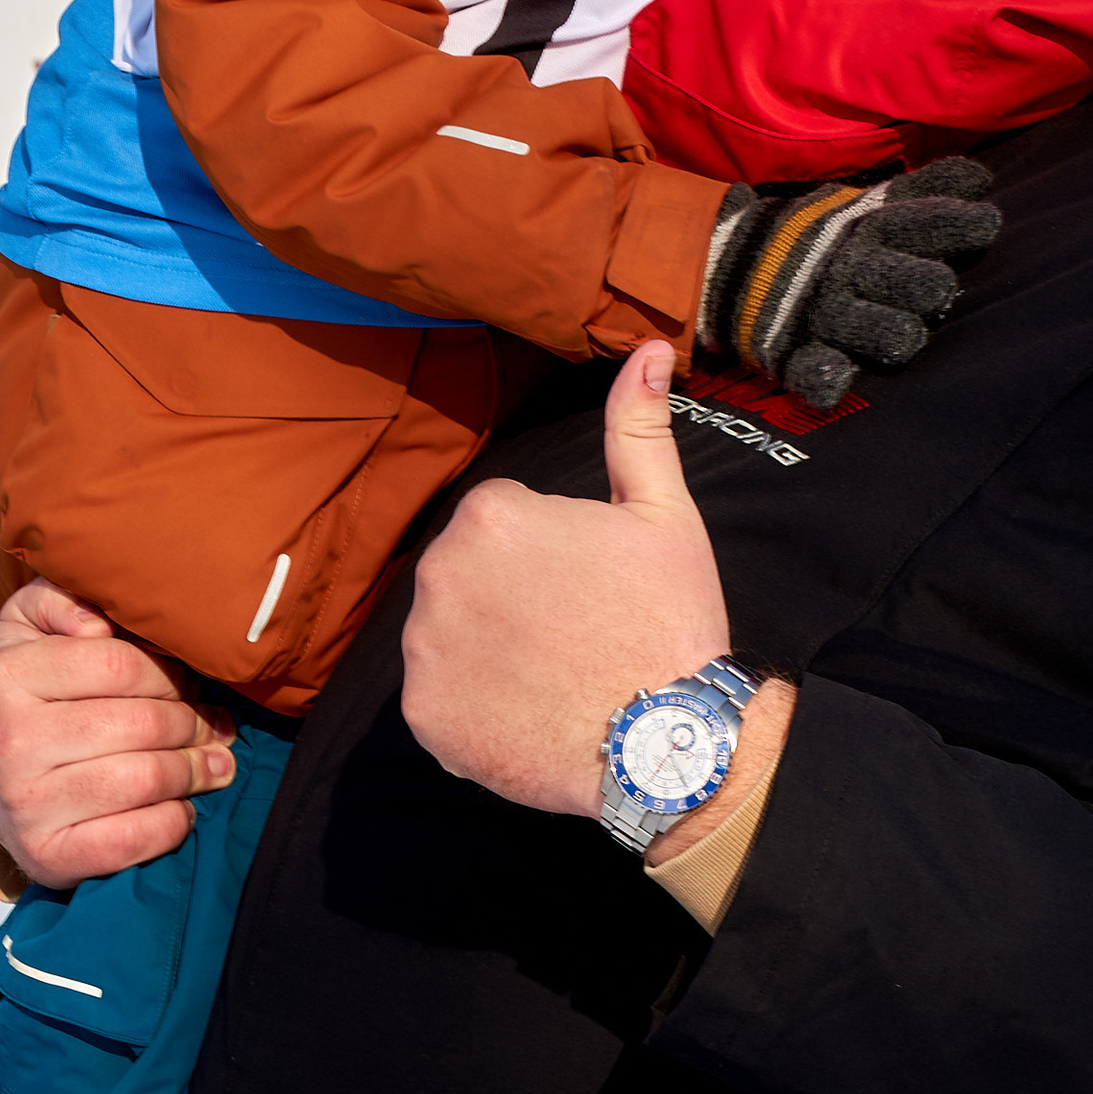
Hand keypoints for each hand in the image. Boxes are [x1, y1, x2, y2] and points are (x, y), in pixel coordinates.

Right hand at [0, 578, 235, 887]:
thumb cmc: (30, 694)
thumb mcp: (29, 626)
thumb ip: (62, 598)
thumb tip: (99, 624)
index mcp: (4, 675)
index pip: (122, 665)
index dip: (172, 673)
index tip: (192, 680)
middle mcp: (8, 741)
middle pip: (144, 725)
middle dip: (194, 723)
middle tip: (214, 724)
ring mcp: (25, 806)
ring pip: (147, 780)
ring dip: (196, 771)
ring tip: (215, 762)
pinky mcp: (47, 857)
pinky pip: (135, 839)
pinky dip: (174, 822)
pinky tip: (182, 806)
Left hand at [401, 341, 729, 816]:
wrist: (665, 744)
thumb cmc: (668, 622)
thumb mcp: (663, 514)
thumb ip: (637, 428)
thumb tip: (645, 349)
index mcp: (491, 516)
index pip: (503, 523)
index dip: (552, 556)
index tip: (589, 589)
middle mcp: (440, 573)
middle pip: (469, 574)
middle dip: (510, 597)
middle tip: (574, 633)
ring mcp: (425, 649)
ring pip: (449, 633)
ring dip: (487, 648)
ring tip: (552, 675)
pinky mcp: (424, 714)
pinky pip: (439, 697)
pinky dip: (473, 708)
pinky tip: (527, 713)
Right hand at [700, 155, 998, 413]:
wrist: (736, 262)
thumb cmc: (826, 236)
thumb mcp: (869, 204)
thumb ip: (922, 192)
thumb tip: (982, 176)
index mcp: (869, 231)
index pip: (916, 221)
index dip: (953, 222)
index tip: (989, 223)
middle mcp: (850, 271)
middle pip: (900, 278)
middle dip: (923, 283)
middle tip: (942, 288)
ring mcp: (821, 314)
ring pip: (862, 326)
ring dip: (885, 331)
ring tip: (906, 337)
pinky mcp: (794, 353)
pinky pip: (809, 370)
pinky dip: (820, 378)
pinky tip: (834, 386)